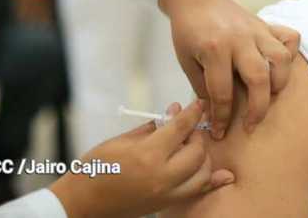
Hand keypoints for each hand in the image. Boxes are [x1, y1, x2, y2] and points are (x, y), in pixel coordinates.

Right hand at [49, 100, 232, 217]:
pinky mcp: (166, 204)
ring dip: (201, 155)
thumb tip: (171, 115)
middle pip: (197, 150)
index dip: (192, 113)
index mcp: (148, 155)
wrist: (82, 202)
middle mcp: (162, 176)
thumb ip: (151, 128)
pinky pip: (197, 192)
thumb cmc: (96, 167)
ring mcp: (166, 193)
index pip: (181, 129)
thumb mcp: (121, 140)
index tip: (199, 103)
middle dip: (195, 134)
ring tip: (189, 145)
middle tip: (185, 126)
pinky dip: (212, 182)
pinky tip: (225, 175)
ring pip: (202, 172)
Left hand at [159, 0, 300, 138]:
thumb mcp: (186, 61)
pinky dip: (291, 53)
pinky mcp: (265, 25)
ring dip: (279, 83)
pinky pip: (290, 37)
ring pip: (280, 59)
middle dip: (257, 108)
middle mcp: (239, 40)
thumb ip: (203, 87)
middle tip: (251, 125)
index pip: (222, 92)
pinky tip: (280, 66)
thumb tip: (215, 114)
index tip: (220, 132)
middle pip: (258, 78)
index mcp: (214, 49)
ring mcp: (256, 30)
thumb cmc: (187, 30)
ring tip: (268, 96)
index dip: (221, 117)